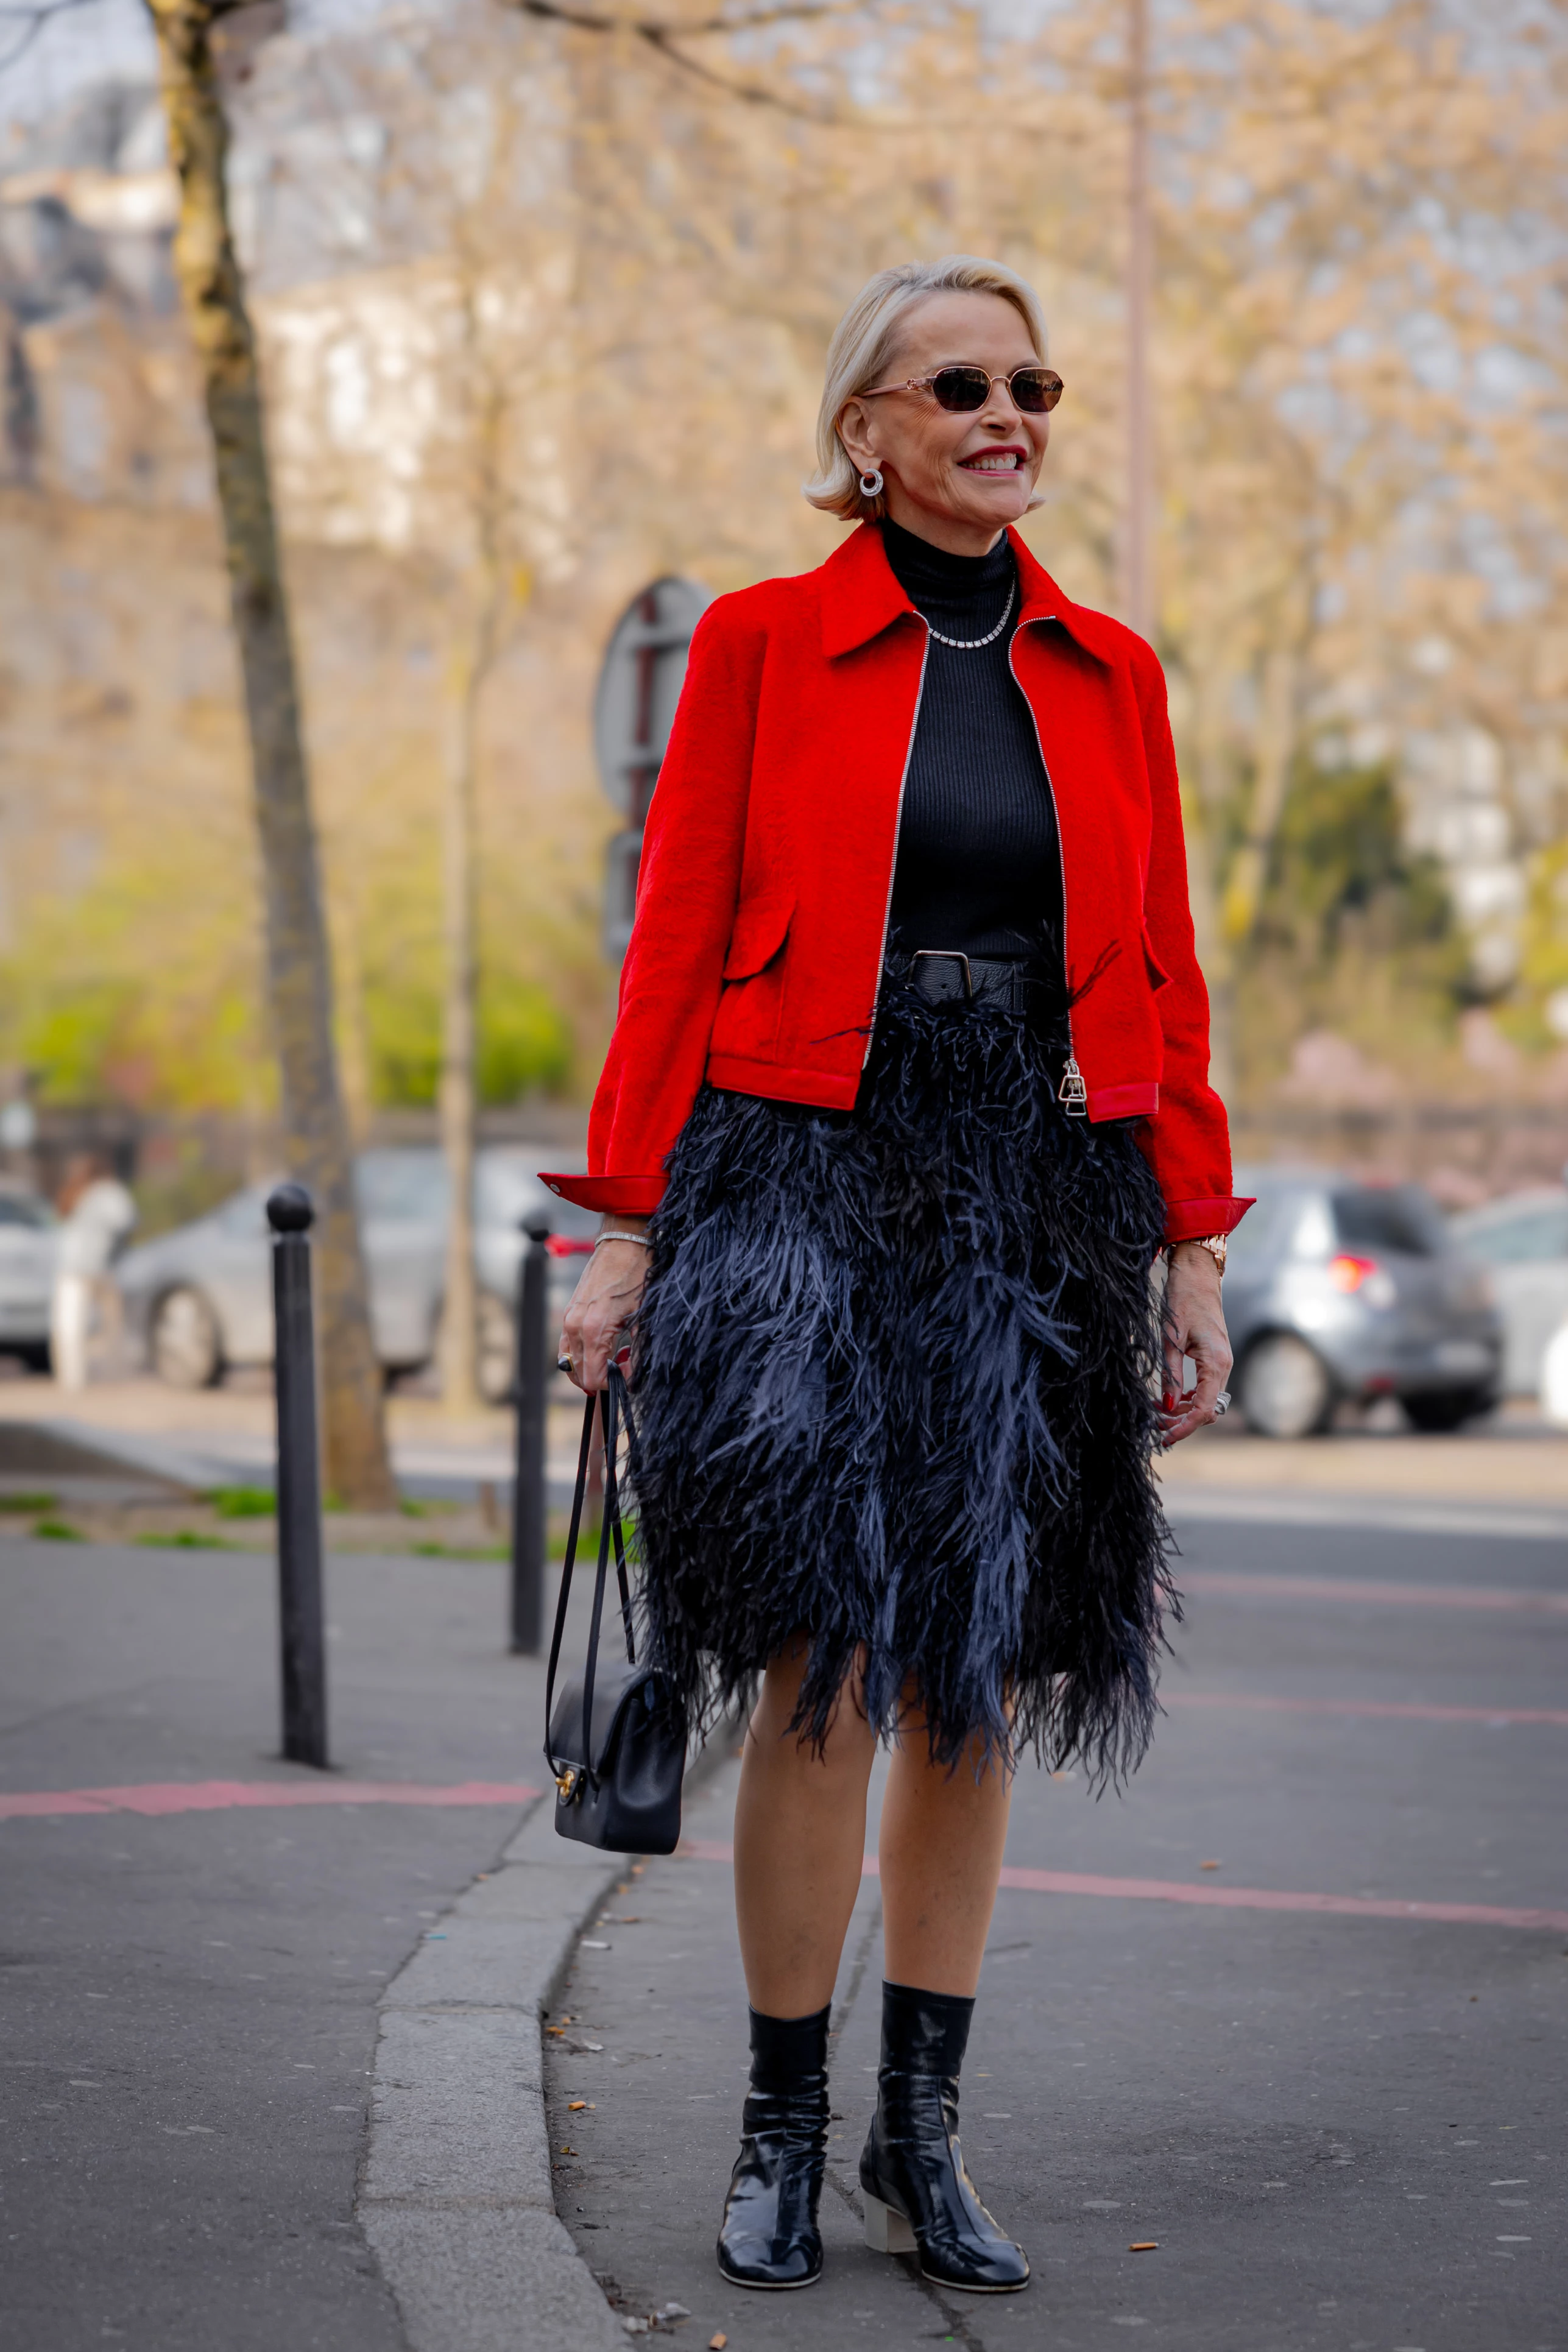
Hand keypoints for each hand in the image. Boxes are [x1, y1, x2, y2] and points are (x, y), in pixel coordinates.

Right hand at [559, 1222, 650, 1392]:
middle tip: (627, 1363)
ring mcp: (568, 1319)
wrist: (624, 1242)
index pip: (593, 1378)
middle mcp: (575, 1327)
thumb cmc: (637, 1274)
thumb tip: (633, 1376)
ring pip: (571, 1363)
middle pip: (580, 1374)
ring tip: (617, 1354)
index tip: (630, 1373)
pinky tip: (604, 1346)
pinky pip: (567, 1347)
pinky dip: (582, 1355)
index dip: (613, 1383)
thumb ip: (640, 1352)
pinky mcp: (568, 1313)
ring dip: (592, 1367)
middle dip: (603, 1376)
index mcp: (594, 1329)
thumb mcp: (645, 1316)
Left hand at [1160, 1241, 1232, 1445]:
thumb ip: (1170, 1373)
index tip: (1164, 1438)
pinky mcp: (1214, 1359)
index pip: (1204, 1410)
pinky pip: (1204, 1388)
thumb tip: (1166, 1406)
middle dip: (1182, 1423)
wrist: (1198, 1274)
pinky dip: (1186, 1398)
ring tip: (1156, 1414)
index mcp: (1216, 1364)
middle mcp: (1223, 1367)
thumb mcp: (1170, 1338)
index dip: (1184, 1428)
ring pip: (1206, 1401)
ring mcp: (1221, 1363)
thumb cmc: (1183, 1300)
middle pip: (1207, 1410)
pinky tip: (1167, 1399)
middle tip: (1154, 1427)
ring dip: (1183, 1412)